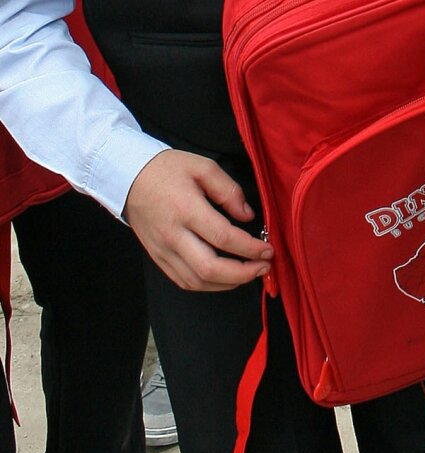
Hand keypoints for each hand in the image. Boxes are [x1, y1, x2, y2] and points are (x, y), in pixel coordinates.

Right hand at [124, 150, 271, 291]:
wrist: (128, 178)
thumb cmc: (168, 170)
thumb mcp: (203, 167)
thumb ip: (229, 190)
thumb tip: (247, 216)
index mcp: (186, 210)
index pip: (223, 237)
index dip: (250, 248)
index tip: (268, 249)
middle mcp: (173, 236)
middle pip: (209, 268)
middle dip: (243, 273)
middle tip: (264, 267)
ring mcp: (163, 251)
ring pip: (197, 281)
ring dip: (227, 284)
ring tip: (249, 274)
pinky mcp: (158, 258)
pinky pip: (184, 281)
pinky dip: (208, 285)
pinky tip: (225, 278)